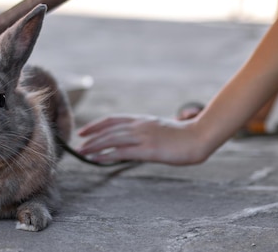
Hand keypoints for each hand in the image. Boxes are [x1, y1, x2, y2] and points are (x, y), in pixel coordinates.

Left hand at [77, 115, 207, 164]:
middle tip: (78, 144)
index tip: (84, 130)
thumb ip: (148, 132)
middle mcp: (140, 125)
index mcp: (143, 120)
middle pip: (109, 129)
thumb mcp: (162, 130)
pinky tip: (96, 159)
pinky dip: (106, 154)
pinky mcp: (149, 149)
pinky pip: (122, 151)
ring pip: (112, 138)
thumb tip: (139, 140)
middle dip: (92, 136)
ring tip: (82, 152)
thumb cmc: (184, 136)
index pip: (114, 119)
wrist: (199, 136)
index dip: (97, 125)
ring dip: (94, 145)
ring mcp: (144, 136)